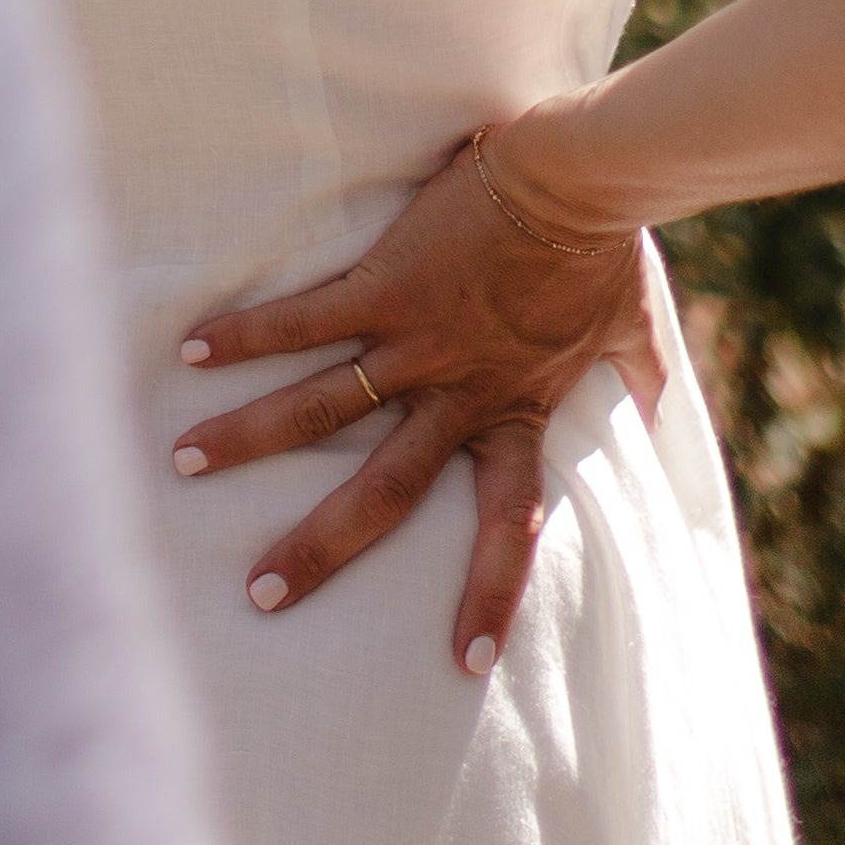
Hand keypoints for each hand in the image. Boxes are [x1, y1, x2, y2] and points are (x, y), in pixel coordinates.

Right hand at [170, 117, 657, 673]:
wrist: (581, 178)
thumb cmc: (603, 247)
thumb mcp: (631, 328)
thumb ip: (639, 377)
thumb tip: (661, 412)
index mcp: (517, 412)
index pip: (510, 526)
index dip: (490, 594)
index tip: (466, 666)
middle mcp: (459, 393)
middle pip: (384, 492)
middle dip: (320, 547)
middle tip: (261, 595)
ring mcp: (418, 342)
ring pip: (322, 408)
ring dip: (249, 438)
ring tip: (183, 465)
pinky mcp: (386, 284)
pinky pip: (307, 319)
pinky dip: (249, 335)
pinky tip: (190, 350)